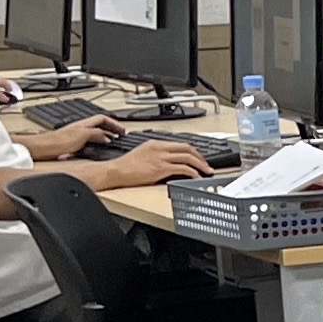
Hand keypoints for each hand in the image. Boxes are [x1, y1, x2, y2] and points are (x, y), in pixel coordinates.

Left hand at [20, 115, 117, 157]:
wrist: (42, 148)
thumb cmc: (57, 141)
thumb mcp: (83, 136)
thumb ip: (97, 134)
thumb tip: (108, 136)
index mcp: (84, 123)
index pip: (103, 118)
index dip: (114, 123)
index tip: (123, 130)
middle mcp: (80, 128)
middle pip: (100, 125)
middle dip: (111, 129)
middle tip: (120, 135)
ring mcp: (75, 135)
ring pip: (94, 133)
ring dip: (104, 137)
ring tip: (111, 142)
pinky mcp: (71, 144)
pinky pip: (87, 142)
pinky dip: (95, 144)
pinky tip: (95, 150)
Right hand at [98, 138, 214, 187]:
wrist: (115, 171)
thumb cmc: (125, 166)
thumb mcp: (143, 153)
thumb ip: (157, 155)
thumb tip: (170, 162)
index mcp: (156, 143)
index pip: (179, 144)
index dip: (193, 151)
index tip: (199, 158)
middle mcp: (160, 148)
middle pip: (187, 148)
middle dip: (200, 157)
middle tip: (207, 165)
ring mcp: (161, 158)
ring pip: (188, 157)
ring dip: (200, 165)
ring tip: (206, 172)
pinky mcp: (161, 168)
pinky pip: (183, 169)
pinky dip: (193, 173)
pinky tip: (196, 177)